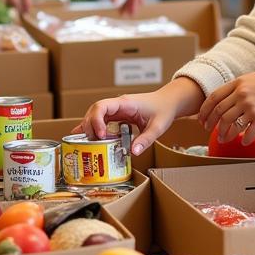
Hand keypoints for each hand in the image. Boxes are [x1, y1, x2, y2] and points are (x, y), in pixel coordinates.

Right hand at [78, 78, 201, 155]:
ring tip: (87, 143)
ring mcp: (116, 109)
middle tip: (91, 144)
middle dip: (90, 127)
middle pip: (94, 111)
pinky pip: (102, 120)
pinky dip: (94, 128)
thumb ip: (146, 139)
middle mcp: (117, 105)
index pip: (102, 106)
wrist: (169, 101)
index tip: (100, 135)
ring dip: (90, 128)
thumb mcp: (158, 127)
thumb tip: (133, 152)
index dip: (96, 120)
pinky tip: (86, 137)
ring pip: (95, 115)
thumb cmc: (164, 110)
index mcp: (125, 103)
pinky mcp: (118, 115)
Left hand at [199, 68, 254, 144]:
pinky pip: (247, 133)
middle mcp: (241, 95)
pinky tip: (243, 142)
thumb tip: (230, 96)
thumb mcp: (254, 77)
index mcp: (238, 83)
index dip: (204, 110)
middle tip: (208, 130)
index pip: (213, 97)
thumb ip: (240, 86)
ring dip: (224, 134)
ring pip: (230, 124)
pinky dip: (243, 139)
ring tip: (223, 139)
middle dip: (211, 123)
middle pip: (219, 112)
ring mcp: (250, 107)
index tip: (201, 118)